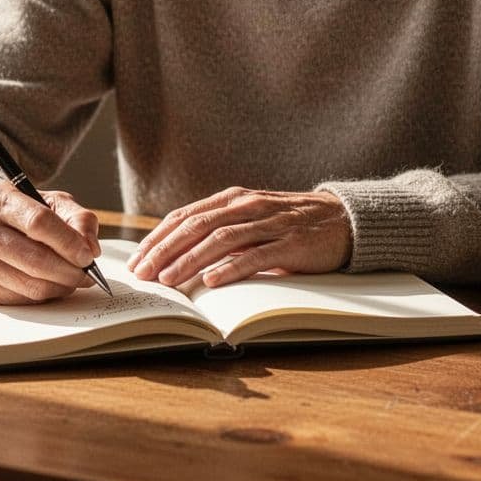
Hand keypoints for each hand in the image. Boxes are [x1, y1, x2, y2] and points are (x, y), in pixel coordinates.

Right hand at [0, 182, 100, 304]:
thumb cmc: (21, 214)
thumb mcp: (51, 203)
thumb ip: (78, 219)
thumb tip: (91, 249)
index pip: (38, 222)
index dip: (68, 242)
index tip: (88, 255)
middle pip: (35, 259)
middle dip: (69, 271)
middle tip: (87, 274)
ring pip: (31, 285)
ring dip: (61, 286)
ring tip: (73, 278)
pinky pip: (22, 299)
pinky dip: (45, 295)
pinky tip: (50, 283)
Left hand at [126, 187, 352, 288]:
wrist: (343, 220)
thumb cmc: (291, 224)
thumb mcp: (252, 219)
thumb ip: (222, 231)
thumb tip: (178, 256)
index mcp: (233, 199)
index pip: (185, 216)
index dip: (158, 237)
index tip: (137, 259)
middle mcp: (248, 206)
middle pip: (197, 226)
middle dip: (165, 250)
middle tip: (143, 273)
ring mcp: (270, 223)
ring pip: (221, 239)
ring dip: (190, 260)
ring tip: (168, 280)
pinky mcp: (290, 243)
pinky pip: (256, 255)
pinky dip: (230, 268)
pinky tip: (211, 280)